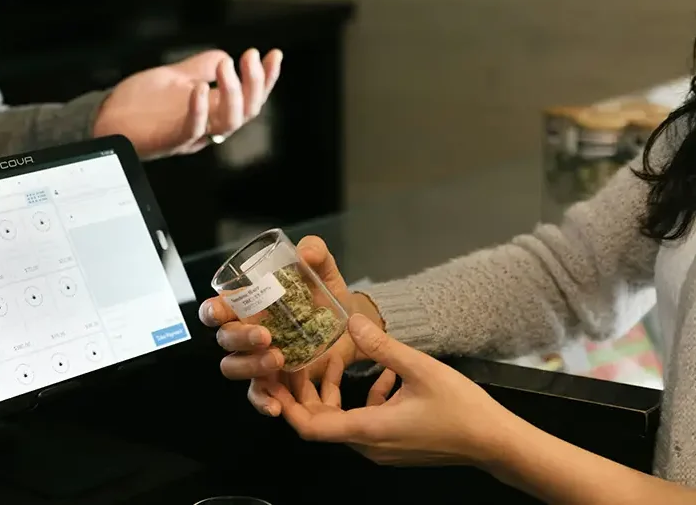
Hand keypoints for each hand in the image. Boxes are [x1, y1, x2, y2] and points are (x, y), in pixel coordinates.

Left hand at [93, 48, 282, 158]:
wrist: (106, 120)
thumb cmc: (139, 105)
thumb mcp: (175, 78)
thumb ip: (200, 67)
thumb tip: (225, 55)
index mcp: (213, 112)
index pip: (250, 99)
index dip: (266, 79)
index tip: (273, 55)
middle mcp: (208, 127)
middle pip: (247, 112)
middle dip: (255, 83)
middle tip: (250, 57)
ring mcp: (191, 135)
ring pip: (228, 122)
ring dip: (233, 92)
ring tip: (227, 66)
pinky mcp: (170, 140)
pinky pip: (192, 129)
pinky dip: (199, 109)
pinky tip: (200, 87)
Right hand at [198, 236, 382, 416]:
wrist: (352, 327)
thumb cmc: (324, 295)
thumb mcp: (323, 271)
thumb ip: (315, 252)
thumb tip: (304, 252)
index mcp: (248, 305)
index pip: (216, 309)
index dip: (212, 311)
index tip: (223, 311)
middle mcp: (245, 332)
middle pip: (223, 339)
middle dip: (240, 338)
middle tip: (267, 336)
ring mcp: (256, 359)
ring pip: (233, 367)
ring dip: (250, 365)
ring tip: (279, 359)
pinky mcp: (274, 381)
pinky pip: (257, 395)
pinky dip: (262, 402)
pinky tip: (275, 407)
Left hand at [270, 314, 512, 466]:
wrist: (495, 443)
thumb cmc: (460, 408)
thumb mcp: (420, 368)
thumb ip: (382, 346)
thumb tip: (350, 321)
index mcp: (367, 430)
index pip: (309, 427)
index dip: (286, 404)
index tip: (274, 380)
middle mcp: (368, 445)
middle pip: (321, 423)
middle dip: (305, 393)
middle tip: (294, 361)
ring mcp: (382, 447)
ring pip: (342, 420)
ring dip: (334, 392)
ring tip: (334, 359)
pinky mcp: (395, 444)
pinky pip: (366, 421)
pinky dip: (363, 398)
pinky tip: (382, 373)